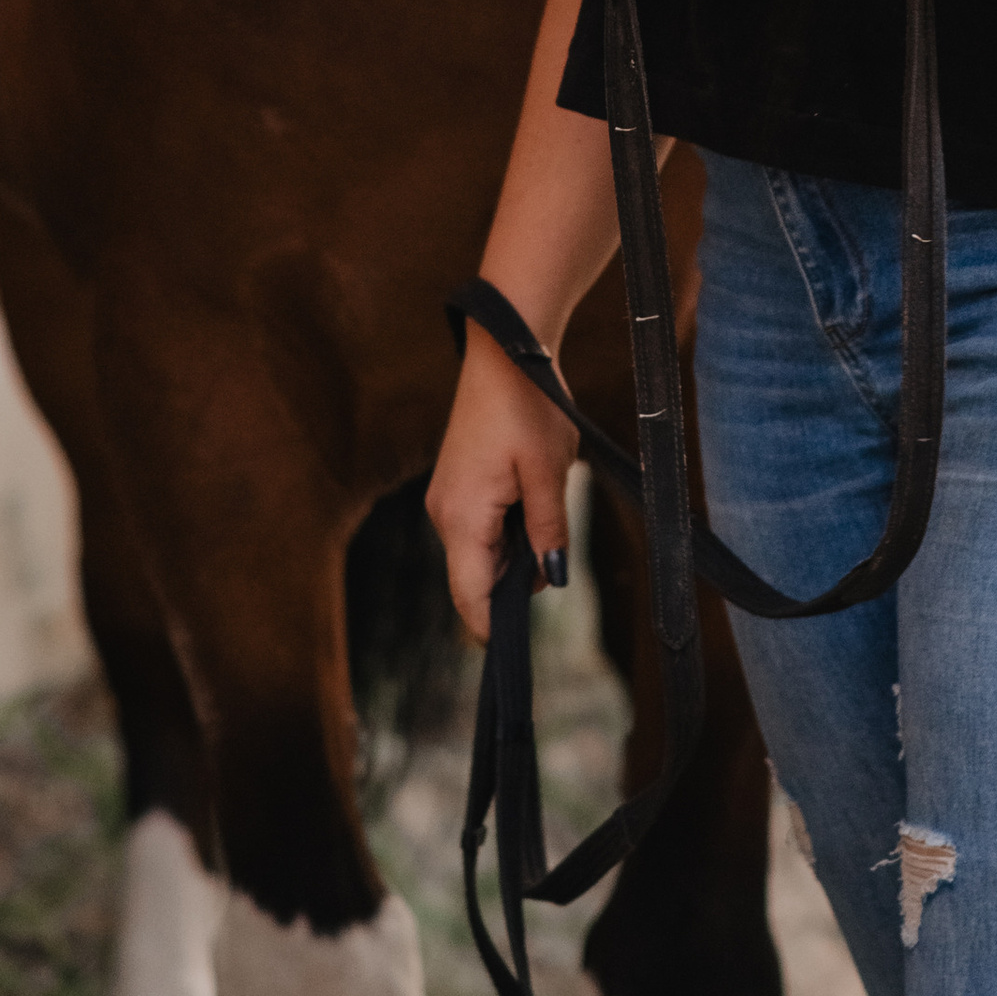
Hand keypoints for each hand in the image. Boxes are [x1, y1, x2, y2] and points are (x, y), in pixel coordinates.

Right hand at [426, 314, 580, 640]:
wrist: (505, 346)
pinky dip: (508, 524)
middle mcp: (444, 514)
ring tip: (541, 494)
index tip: (521, 648)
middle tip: (552, 537)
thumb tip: (552, 581)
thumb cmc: (527, 404)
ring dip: (516, 545)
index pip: (470, 598)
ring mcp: (447, 499)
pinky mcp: (456, 484)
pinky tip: (530, 486)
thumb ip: (548, 531)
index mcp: (462, 518)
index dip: (494, 628)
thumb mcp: (549, 471)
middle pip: (477, 578)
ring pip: (482, 551)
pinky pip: (481, 526)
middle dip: (517, 578)